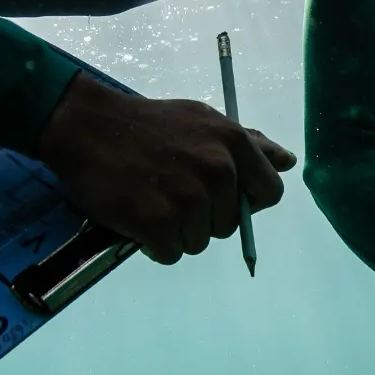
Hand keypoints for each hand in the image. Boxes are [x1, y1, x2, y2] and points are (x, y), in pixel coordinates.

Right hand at [36, 73, 296, 263]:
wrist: (87, 126)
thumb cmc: (147, 123)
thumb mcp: (203, 120)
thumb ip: (249, 143)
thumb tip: (287, 162)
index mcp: (233, 144)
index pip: (269, 192)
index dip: (246, 201)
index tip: (220, 196)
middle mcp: (218, 171)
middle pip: (229, 224)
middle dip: (203, 216)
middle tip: (171, 191)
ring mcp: (188, 199)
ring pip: (199, 241)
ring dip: (176, 231)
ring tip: (152, 200)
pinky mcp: (157, 223)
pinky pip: (170, 254)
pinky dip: (153, 244)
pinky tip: (138, 216)